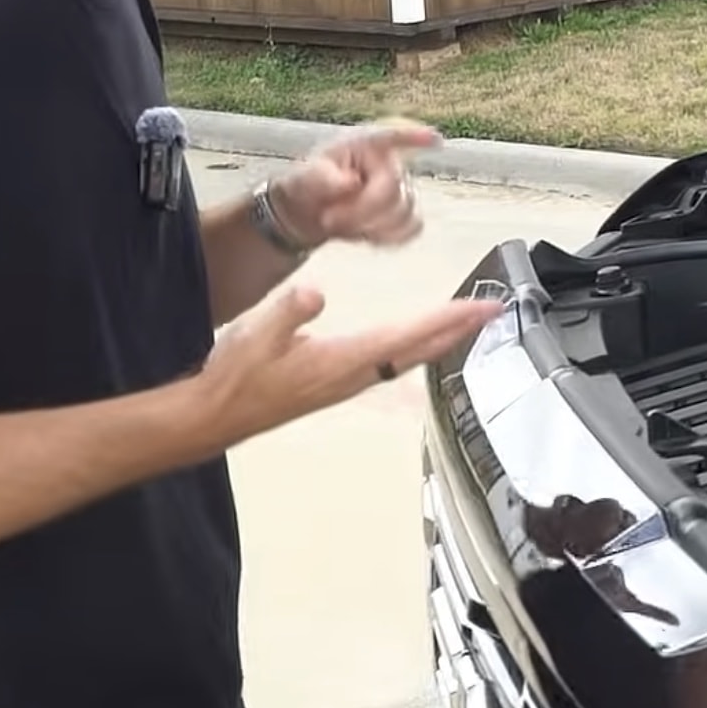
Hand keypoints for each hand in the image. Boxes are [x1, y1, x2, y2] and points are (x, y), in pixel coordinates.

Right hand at [188, 280, 502, 447]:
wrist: (214, 415)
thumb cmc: (235, 375)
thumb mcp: (256, 333)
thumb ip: (289, 311)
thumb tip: (316, 292)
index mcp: (342, 361)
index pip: (407, 336)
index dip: (446, 320)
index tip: (480, 307)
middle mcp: (355, 376)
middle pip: (419, 350)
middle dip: (457, 330)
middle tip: (492, 311)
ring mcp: (348, 383)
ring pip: (408, 359)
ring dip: (439, 340)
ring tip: (466, 322)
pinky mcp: (337, 384)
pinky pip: (391, 364)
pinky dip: (415, 348)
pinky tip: (419, 343)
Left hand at [271, 118, 442, 249]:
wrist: (310, 213)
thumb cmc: (309, 186)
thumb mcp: (305, 178)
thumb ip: (323, 178)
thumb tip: (352, 183)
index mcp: (364, 145)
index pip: (392, 137)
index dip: (414, 137)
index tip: (435, 140)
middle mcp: (389, 163)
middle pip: (393, 189)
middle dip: (360, 210)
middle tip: (328, 220)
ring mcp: (401, 188)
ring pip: (404, 212)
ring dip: (370, 226)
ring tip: (340, 225)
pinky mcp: (405, 214)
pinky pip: (412, 228)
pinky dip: (389, 237)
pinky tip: (366, 236)